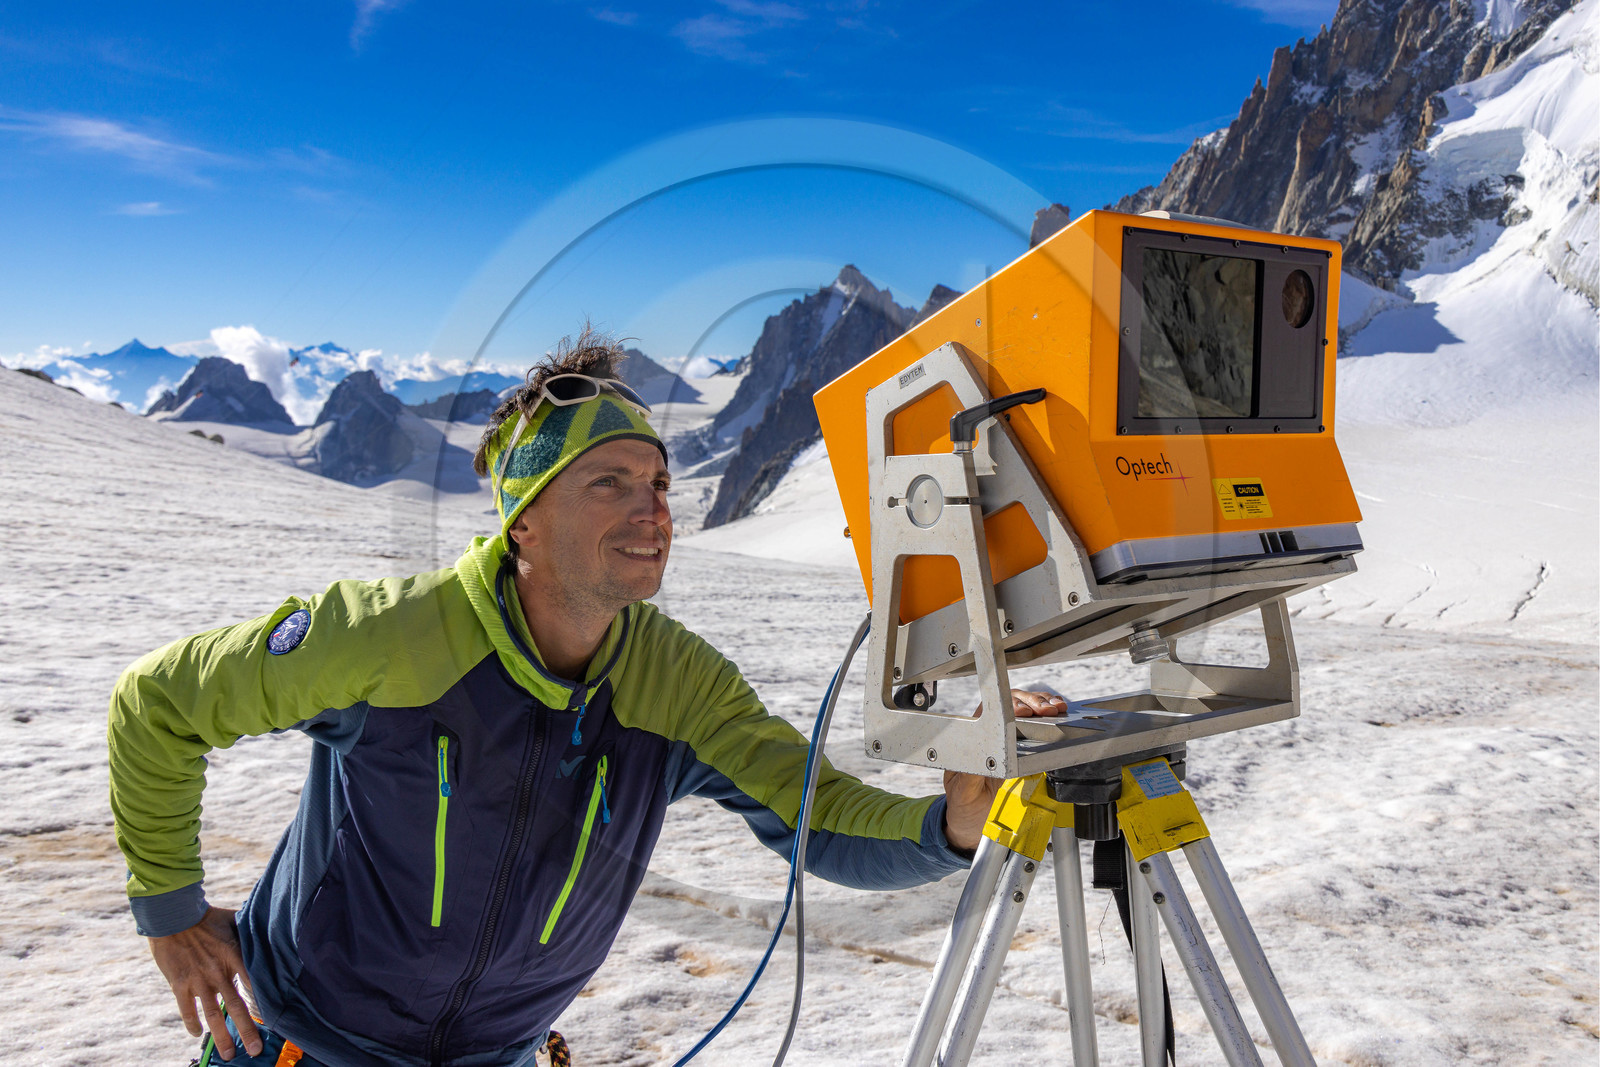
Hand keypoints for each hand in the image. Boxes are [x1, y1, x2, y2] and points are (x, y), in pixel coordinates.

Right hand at [148, 906, 262, 1060]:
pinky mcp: (180, 984)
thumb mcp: (234, 920)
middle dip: (247, 1031)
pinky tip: (197, 1034)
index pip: (255, 983)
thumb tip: (272, 926)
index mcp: (235, 956)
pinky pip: (187, 1010)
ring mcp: (198, 981)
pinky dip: (192, 1023)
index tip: (276, 1019)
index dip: (265, 1002)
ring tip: (228, 1055)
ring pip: (212, 1015)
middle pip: (236, 1007)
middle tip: (256, 1050)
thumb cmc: (207, 916)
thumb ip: (250, 930)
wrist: (173, 916)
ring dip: (221, 1037)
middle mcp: (219, 972)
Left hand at [942, 690, 1067, 851]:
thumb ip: (968, 775)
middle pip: (1013, 706)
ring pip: (1029, 712)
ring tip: (1055, 708)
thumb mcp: (962, 792)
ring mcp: (1013, 743)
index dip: (1006, 705)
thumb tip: (979, 756)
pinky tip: (1060, 714)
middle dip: (1032, 703)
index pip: (989, 711)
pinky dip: (1053, 719)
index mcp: (976, 742)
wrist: (976, 827)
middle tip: (1046, 709)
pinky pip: (1042, 730)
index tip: (1022, 711)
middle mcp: (994, 738)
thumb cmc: (965, 806)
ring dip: (1044, 705)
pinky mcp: (1029, 754)